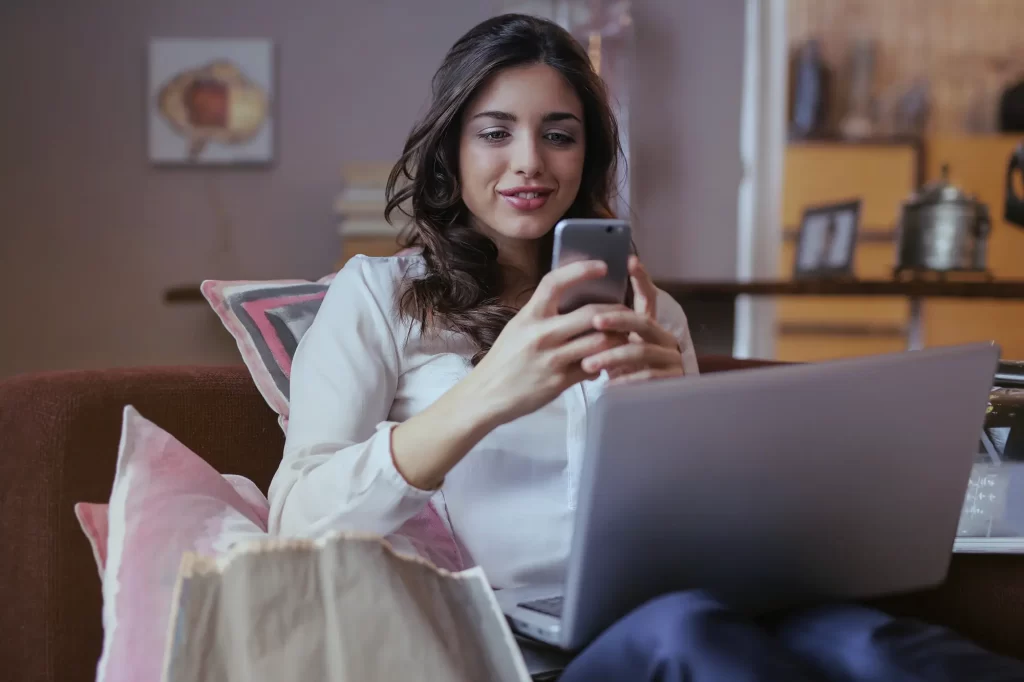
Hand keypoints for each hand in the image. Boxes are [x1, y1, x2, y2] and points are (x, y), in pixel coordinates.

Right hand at [465, 260, 631, 425]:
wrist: (486, 395)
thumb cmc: (504, 360)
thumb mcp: (518, 328)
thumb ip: (543, 314)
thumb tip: (573, 301)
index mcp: (529, 316)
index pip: (555, 283)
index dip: (581, 270)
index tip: (602, 266)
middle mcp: (541, 334)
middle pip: (591, 314)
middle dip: (615, 312)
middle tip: (626, 311)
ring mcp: (552, 359)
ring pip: (599, 342)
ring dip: (617, 339)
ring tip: (622, 337)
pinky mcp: (559, 382)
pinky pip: (593, 368)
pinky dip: (603, 363)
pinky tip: (604, 362)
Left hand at [580, 255, 685, 384]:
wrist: (637, 405)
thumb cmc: (617, 373)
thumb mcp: (609, 348)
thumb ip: (601, 329)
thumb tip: (575, 307)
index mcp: (648, 326)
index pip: (647, 297)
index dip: (641, 279)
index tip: (630, 261)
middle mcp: (663, 337)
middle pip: (642, 321)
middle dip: (617, 319)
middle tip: (594, 321)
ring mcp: (670, 358)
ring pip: (641, 350)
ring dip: (613, 355)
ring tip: (588, 364)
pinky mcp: (671, 380)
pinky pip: (647, 376)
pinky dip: (626, 379)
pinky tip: (608, 384)